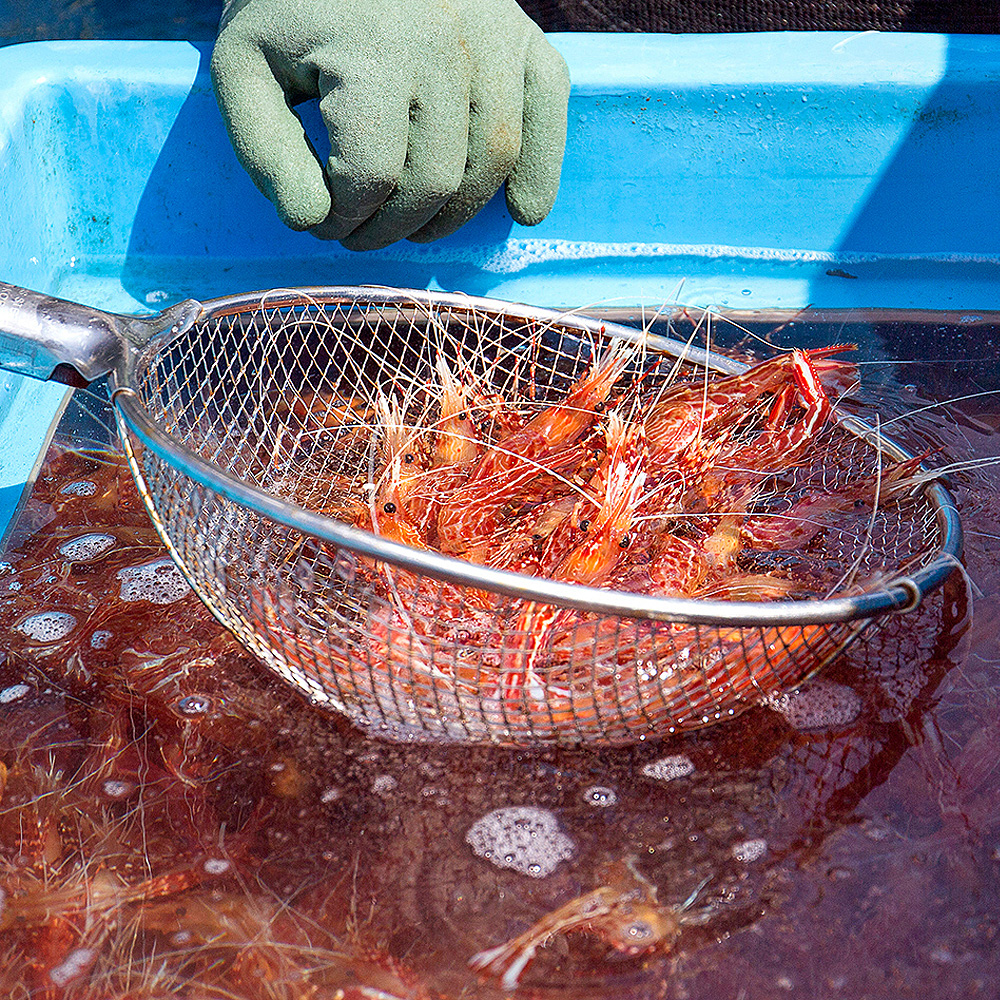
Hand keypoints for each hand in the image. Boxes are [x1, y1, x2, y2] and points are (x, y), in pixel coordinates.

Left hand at [210, 0, 569, 249]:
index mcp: (371, 51)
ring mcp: (494, 36)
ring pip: (492, 162)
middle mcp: (445, 43)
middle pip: (434, 181)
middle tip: (361, 230)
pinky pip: (549, 115)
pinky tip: (520, 210)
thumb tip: (312, 221)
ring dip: (452, 216)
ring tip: (414, 225)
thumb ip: (264, 150)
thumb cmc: (289, 5)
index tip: (323, 221)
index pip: (370, 177)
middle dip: (392, 227)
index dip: (343, 219)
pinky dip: (541, 173)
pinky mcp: (524, 36)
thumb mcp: (243, 67)